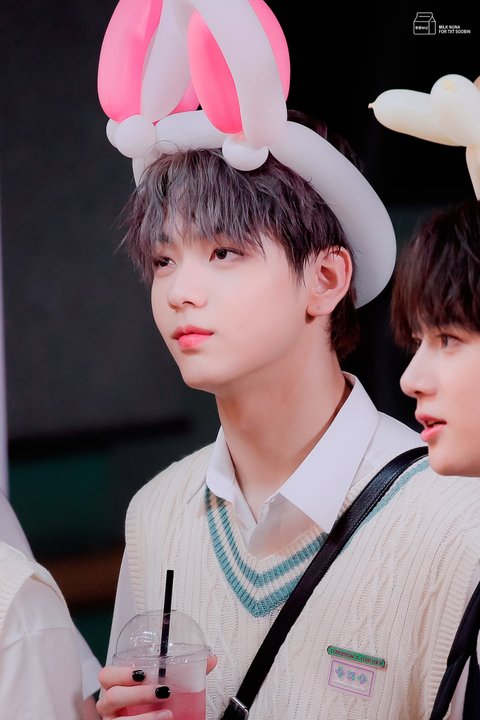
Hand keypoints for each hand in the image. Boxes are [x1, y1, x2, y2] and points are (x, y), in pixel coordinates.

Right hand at [96, 656, 216, 718]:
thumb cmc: (153, 701)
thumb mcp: (164, 686)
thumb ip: (185, 673)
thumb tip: (210, 659)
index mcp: (116, 685)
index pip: (106, 675)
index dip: (121, 672)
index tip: (144, 672)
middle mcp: (110, 705)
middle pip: (112, 696)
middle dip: (137, 694)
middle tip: (162, 691)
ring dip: (144, 717)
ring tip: (167, 713)